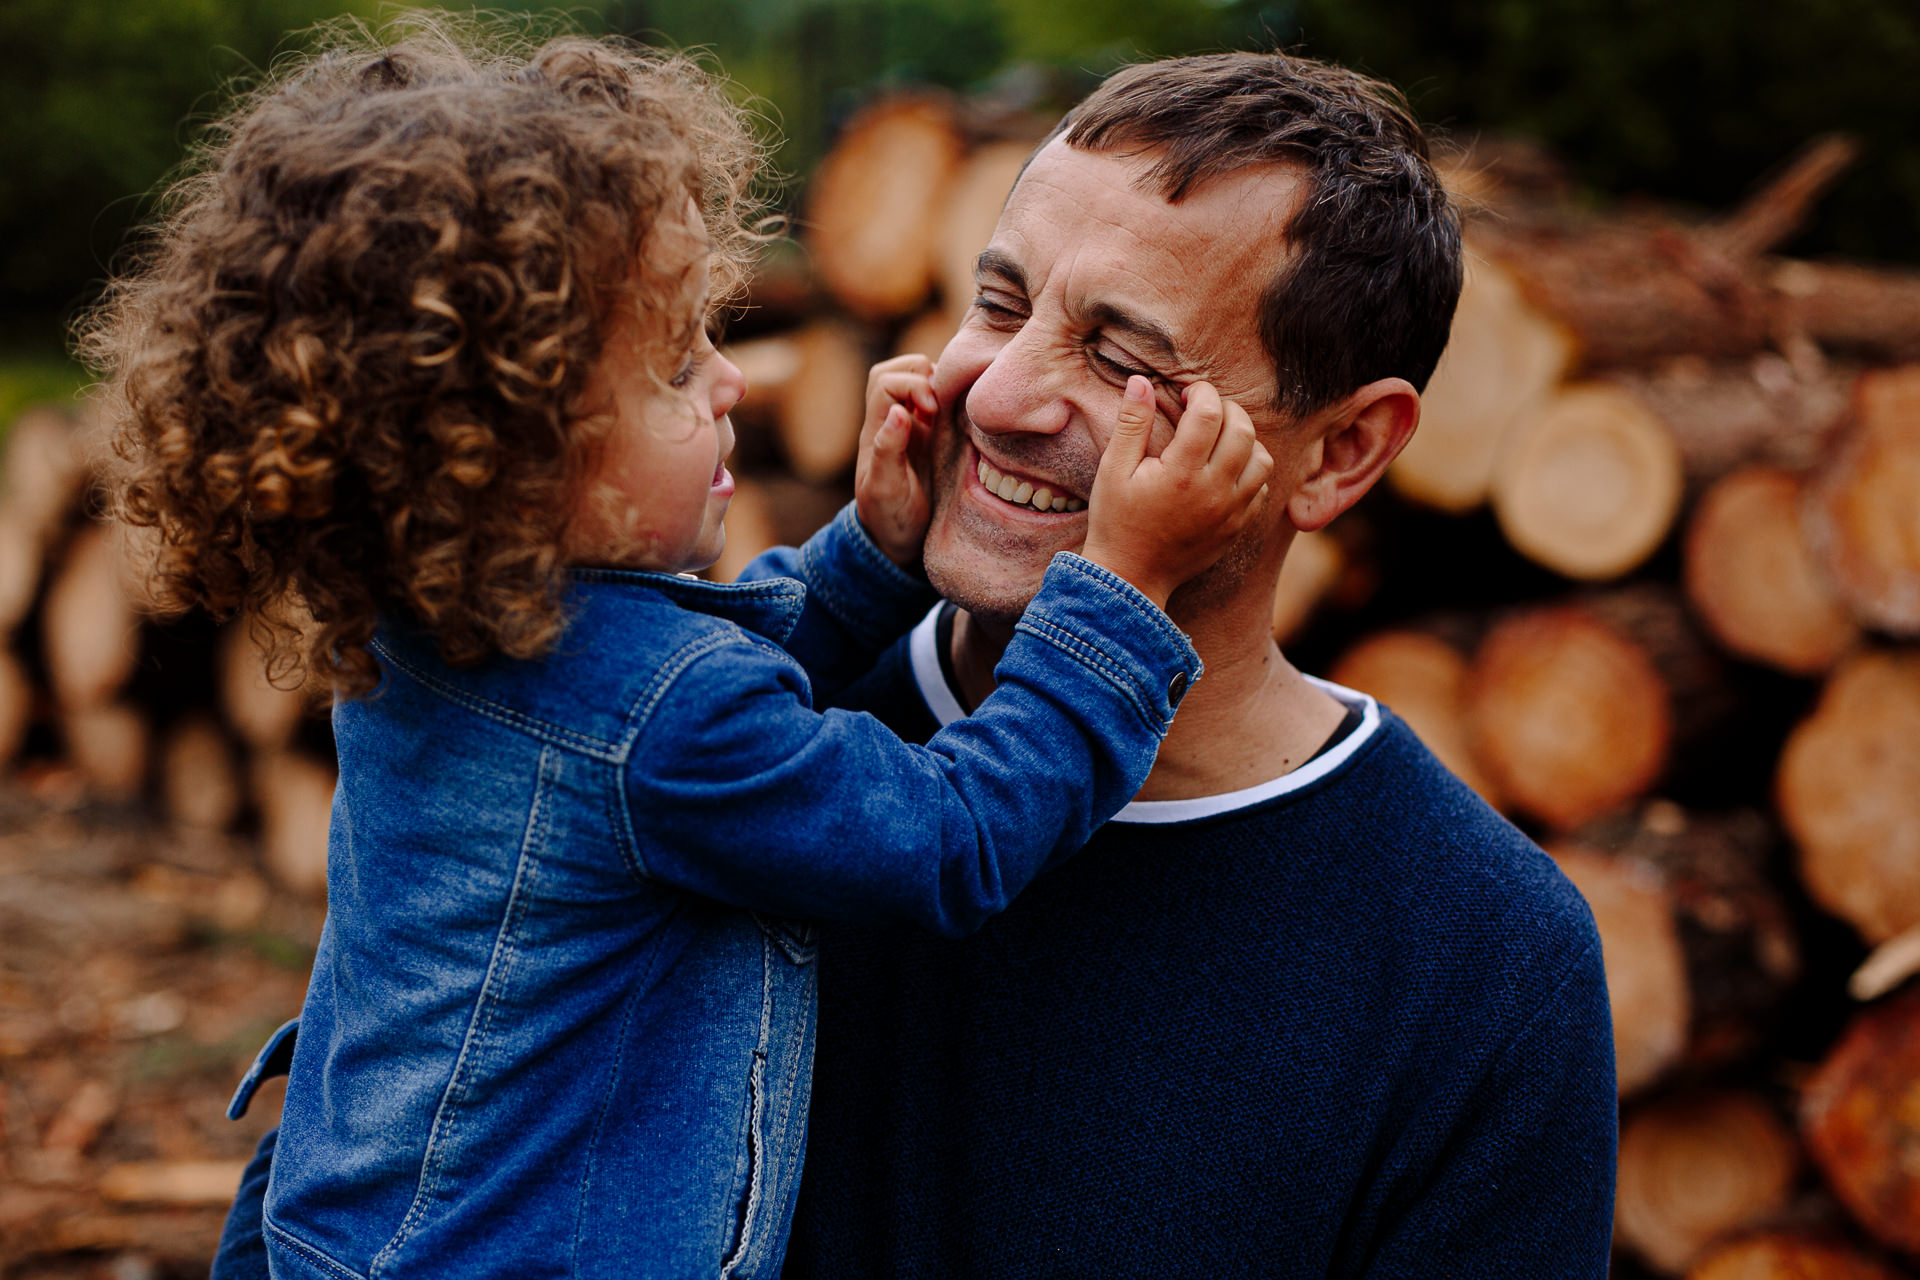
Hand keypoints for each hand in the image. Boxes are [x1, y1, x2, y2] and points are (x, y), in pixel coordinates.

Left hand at [854, 354, 938, 567]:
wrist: (899, 541)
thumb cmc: (888, 517)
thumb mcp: (885, 490)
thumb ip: (887, 451)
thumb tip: (899, 412)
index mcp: (877, 429)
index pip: (886, 381)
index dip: (911, 385)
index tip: (931, 411)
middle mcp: (894, 420)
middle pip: (902, 369)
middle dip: (925, 376)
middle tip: (944, 406)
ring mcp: (916, 425)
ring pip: (923, 379)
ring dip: (942, 385)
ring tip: (957, 410)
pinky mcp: (937, 434)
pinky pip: (944, 400)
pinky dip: (956, 399)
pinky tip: (968, 418)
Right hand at [1080, 376, 1273, 611]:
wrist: (1131, 577)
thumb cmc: (1116, 521)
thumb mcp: (1113, 470)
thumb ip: (1131, 423)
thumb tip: (1141, 381)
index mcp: (1181, 473)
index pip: (1209, 413)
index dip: (1202, 393)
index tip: (1188, 394)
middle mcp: (1213, 491)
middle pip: (1243, 430)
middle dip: (1227, 409)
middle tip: (1206, 410)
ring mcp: (1230, 512)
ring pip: (1262, 459)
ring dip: (1245, 440)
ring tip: (1220, 439)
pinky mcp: (1237, 527)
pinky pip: (1262, 489)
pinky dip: (1250, 471)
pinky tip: (1225, 470)